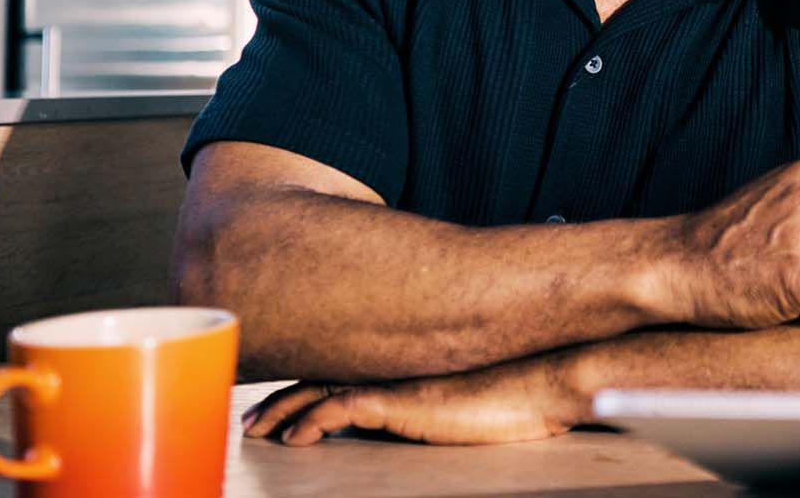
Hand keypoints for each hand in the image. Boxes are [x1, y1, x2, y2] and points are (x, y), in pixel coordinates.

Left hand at [241, 353, 583, 445]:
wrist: (547, 378)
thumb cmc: (523, 387)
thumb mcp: (472, 390)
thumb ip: (443, 394)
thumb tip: (436, 406)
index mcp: (408, 361)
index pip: (345, 366)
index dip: (308, 382)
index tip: (281, 401)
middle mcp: (394, 364)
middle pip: (321, 376)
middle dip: (280, 398)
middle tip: (252, 418)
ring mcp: (394, 380)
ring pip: (318, 391)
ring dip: (282, 412)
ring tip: (257, 432)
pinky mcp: (399, 401)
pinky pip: (338, 412)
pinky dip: (309, 424)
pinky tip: (293, 439)